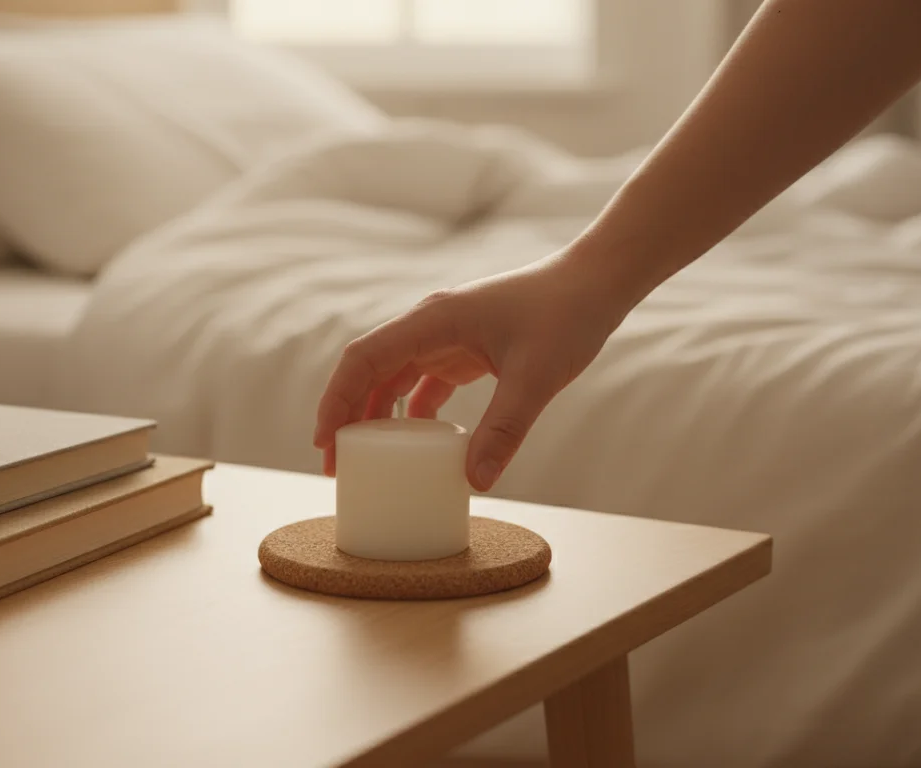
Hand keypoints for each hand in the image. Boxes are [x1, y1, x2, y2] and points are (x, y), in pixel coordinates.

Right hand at [312, 251, 629, 491]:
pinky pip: (424, 384)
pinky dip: (413, 415)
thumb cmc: (566, 316)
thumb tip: (475, 482)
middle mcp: (430, 325)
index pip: (364, 359)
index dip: (336, 399)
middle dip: (346, 416)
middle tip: (336, 466)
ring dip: (375, 416)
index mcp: (433, 320)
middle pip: (369, 370)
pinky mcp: (465, 350)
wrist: (596, 284)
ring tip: (364, 460)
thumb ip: (505, 429)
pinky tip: (417, 446)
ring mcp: (446, 337)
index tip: (324, 442)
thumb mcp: (537, 377)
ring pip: (393, 378)